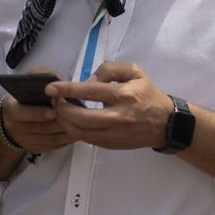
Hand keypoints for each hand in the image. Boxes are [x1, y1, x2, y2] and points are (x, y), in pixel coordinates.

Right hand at [0, 68, 78, 154]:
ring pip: (50, 138)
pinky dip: (66, 139)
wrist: (13, 117)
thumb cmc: (24, 97)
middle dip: (59, 121)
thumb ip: (40, 75)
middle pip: (41, 127)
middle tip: (75, 115)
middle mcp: (15, 126)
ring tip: (80, 123)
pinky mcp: (34, 148)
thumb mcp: (27, 80)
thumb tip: (56, 78)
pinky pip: (53, 146)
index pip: (22, 113)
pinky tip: (76, 131)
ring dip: (66, 131)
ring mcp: (25, 140)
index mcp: (11, 108)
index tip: (53, 111)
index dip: (38, 113)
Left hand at [47, 61, 174, 150]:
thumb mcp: (135, 72)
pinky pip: (86, 139)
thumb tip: (87, 80)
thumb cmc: (147, 94)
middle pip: (80, 117)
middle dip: (61, 109)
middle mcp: (118, 117)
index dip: (67, 89)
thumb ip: (110, 69)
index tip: (51, 88)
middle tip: (53, 100)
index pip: (90, 91)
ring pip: (80, 132)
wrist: (164, 123)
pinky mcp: (110, 144)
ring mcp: (113, 134)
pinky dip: (73, 130)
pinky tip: (70, 120)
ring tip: (58, 110)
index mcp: (124, 95)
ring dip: (63, 121)